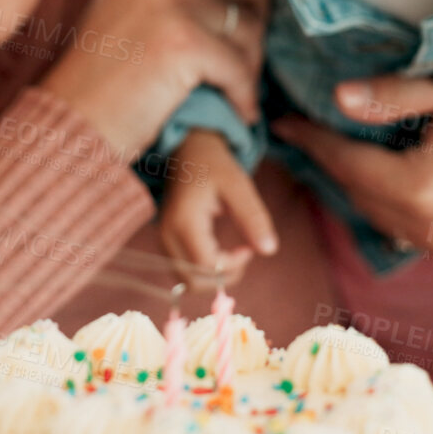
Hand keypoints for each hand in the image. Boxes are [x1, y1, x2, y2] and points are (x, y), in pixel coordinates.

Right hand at [41, 0, 268, 158]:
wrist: (69, 132)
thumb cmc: (101, 82)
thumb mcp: (119, 11)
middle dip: (253, 18)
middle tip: (243, 56)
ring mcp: (165, 1)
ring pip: (249, 25)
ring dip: (250, 64)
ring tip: (232, 89)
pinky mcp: (182, 42)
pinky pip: (241, 64)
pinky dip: (244, 94)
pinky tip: (237, 110)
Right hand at [160, 131, 277, 285]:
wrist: (189, 152)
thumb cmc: (215, 166)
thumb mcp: (239, 186)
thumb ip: (254, 217)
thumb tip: (269, 250)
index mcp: (184, 220)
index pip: (205, 265)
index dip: (232, 265)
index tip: (249, 248)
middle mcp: (167, 234)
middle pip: (192, 281)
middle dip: (223, 277)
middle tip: (242, 254)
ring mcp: (163, 240)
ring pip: (186, 281)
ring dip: (213, 277)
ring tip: (232, 254)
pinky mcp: (166, 243)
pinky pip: (184, 271)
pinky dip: (204, 272)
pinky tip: (219, 252)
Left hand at [272, 70, 432, 271]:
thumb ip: (392, 97)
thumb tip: (336, 99)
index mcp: (423, 188)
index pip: (346, 164)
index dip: (311, 141)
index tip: (283, 124)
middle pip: (362, 197)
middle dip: (335, 166)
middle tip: (310, 137)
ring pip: (388, 222)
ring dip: (367, 192)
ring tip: (349, 159)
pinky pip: (422, 238)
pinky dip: (404, 215)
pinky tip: (401, 188)